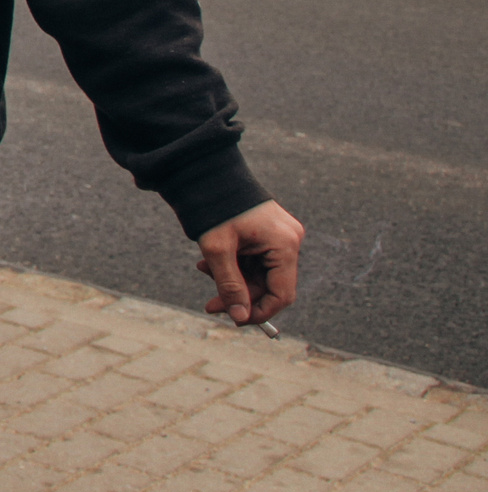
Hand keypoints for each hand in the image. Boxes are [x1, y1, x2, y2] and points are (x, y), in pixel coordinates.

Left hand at [194, 200, 304, 327]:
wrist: (205, 171)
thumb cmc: (213, 207)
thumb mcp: (217, 250)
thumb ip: (229, 285)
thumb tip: (239, 318)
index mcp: (284, 244)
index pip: (281, 294)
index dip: (259, 312)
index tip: (235, 320)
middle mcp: (289, 240)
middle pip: (268, 285)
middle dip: (238, 295)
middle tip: (210, 305)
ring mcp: (280, 235)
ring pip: (258, 273)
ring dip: (231, 279)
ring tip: (203, 270)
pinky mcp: (268, 232)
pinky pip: (254, 259)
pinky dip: (234, 265)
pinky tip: (208, 262)